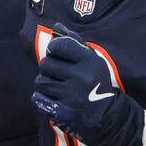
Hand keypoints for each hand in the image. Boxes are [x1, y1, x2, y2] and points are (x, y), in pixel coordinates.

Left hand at [32, 23, 143, 145]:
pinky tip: (52, 99)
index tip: (57, 55)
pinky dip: (41, 99)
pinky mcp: (63, 113)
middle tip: (58, 75)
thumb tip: (57, 27)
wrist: (108, 118)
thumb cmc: (97, 84)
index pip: (58, 45)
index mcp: (89, 62)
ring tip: (57, 88)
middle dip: (48, 69)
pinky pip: (38, 99)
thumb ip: (74, 43)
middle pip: (45, 64)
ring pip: (40, 82)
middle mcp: (81, 77)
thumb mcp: (92, 61)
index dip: (54, 49)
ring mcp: (71, 96)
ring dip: (45, 85)